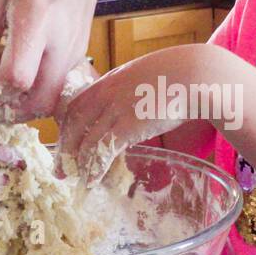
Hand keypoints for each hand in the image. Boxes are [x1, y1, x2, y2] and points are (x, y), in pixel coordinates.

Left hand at [0, 0, 99, 120]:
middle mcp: (62, 42)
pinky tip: (17, 73)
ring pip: (49, 101)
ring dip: (22, 105)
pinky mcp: (79, 58)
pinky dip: (34, 92)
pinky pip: (56, 88)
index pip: (18, 76)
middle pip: (38, 102)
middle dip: (8, 108)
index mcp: (37, 18)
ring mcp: (75, 53)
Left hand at [58, 45, 213, 183]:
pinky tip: (92, 180)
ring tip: (76, 178)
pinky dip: (95, 168)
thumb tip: (134, 104)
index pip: (77, 104)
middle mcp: (106, 94)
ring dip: (78, 163)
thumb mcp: (146, 75)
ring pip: (86, 140)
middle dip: (65, 148)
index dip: (68, 125)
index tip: (66, 141)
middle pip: (74, 124)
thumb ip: (132, 89)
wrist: (195, 74)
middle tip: (61, 168)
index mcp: (110, 80)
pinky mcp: (128, 126)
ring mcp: (115, 110)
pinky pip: (103, 150)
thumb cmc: (179, 74)